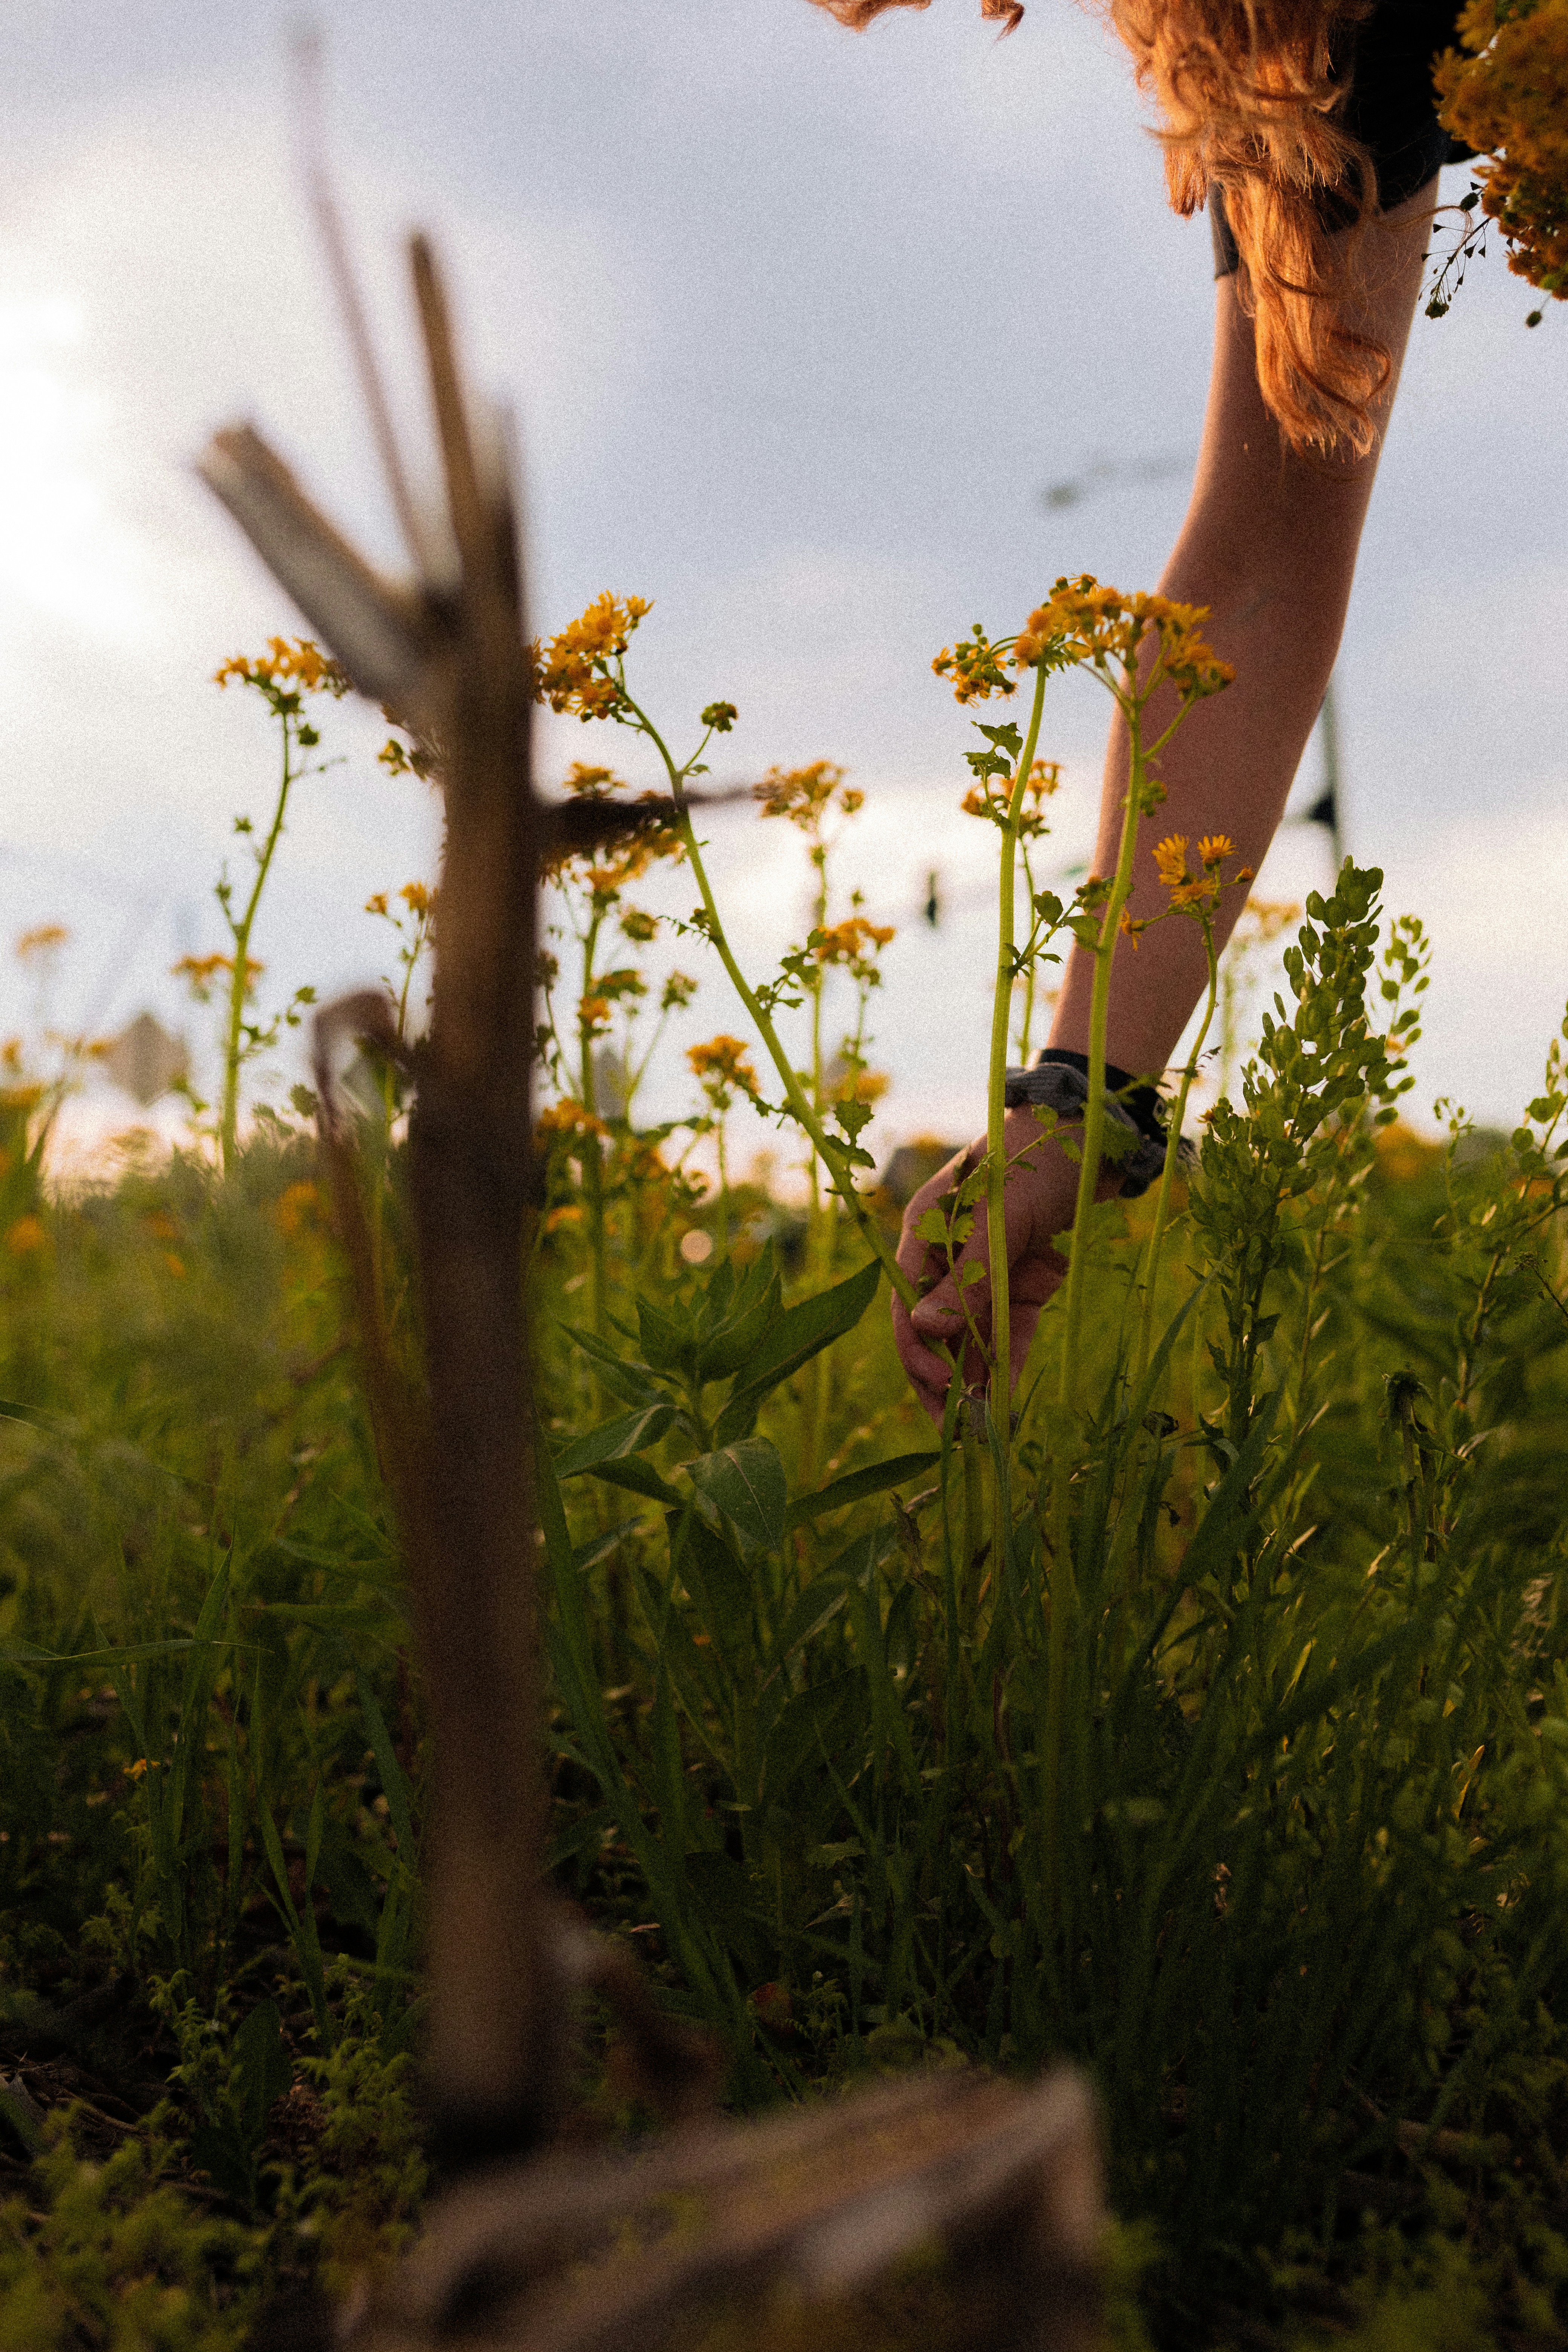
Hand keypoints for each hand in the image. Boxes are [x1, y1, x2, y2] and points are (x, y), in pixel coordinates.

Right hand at [891, 1108, 1106, 1425]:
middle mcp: (949, 1255)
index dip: (917, 1348)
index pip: (907, 1301)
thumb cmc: (1036, 1161)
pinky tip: (1005, 1402)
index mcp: (926, 1231)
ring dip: (972, 1379)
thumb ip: (965, 1278)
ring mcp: (986, 1270)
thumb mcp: (1000, 1220)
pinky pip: (1009, 1330)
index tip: (939, 1385)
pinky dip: (1006, 1363)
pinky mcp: (1022, 1281)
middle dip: (940, 1378)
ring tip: (978, 1430)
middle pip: (932, 1328)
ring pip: (970, 1336)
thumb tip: (924, 1331)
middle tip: (952, 1429)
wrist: (1094, 1134)